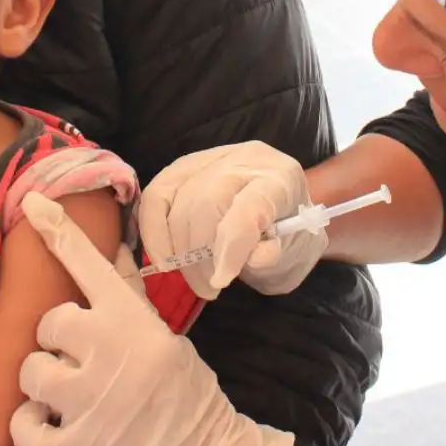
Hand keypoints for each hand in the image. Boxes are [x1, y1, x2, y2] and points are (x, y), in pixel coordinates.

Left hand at [11, 194, 293, 445]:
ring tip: (69, 397)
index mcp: (131, 318)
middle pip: (50, 323)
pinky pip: (24, 427)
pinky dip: (31, 428)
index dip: (57, 229)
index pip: (88, 263)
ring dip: (43, 386)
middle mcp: (111, 351)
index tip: (31, 200)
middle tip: (82, 362)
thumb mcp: (161, 333)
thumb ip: (128, 293)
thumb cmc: (180, 389)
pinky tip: (50, 426)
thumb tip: (115, 245)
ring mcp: (93, 399)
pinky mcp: (79, 444)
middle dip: (58, 343)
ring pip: (32, 371)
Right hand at [137, 141, 321, 299]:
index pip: (248, 207)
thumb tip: (243, 260)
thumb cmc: (288, 239)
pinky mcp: (183, 168)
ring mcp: (210, 158)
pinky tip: (166, 258)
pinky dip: (153, 232)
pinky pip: (155, 196)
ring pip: (175, 200)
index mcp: (280, 178)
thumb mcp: (291, 254)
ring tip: (194, 277)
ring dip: (177, 250)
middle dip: (199, 255)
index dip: (230, 247)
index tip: (221, 281)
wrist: (285, 220)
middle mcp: (245, 159)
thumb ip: (270, 255)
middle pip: (204, 202)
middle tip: (207, 287)